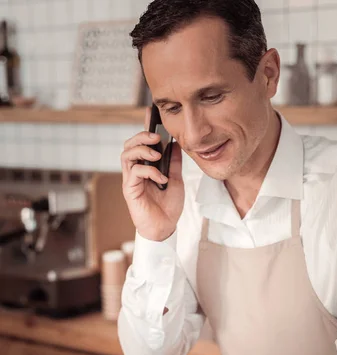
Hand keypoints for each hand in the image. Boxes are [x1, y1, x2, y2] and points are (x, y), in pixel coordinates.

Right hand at [121, 108, 183, 241]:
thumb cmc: (168, 206)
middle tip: (156, 137)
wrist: (165, 228)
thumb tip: (176, 143)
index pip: (142, 142)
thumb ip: (174, 162)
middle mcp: (136, 171)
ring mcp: (132, 180)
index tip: (151, 111)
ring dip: (142, 150)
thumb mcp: (176, 179)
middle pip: (129, 145)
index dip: (144, 126)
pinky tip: (162, 178)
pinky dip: (149, 171)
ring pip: (127, 155)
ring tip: (156, 154)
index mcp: (146, 166)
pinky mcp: (130, 190)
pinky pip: (135, 172)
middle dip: (141, 136)